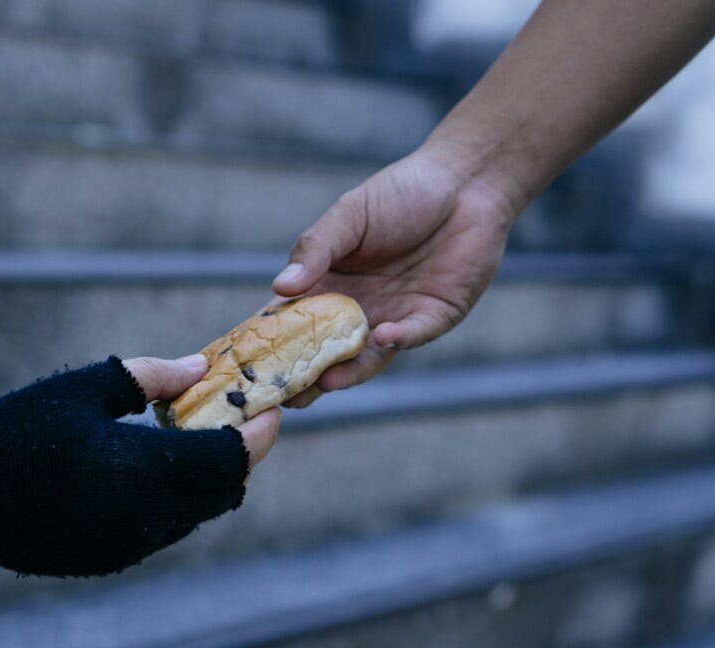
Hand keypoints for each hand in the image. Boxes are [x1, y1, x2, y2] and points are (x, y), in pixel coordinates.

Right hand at [0, 355, 280, 585]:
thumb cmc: (13, 435)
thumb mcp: (83, 389)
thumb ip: (150, 378)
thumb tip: (199, 366)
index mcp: (148, 473)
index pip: (231, 460)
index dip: (258, 434)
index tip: (270, 408)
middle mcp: (150, 519)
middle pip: (224, 492)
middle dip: (239, 456)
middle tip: (236, 419)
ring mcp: (130, 545)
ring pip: (198, 513)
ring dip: (209, 478)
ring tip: (196, 436)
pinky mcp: (109, 557)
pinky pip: (165, 527)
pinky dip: (177, 497)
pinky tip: (155, 466)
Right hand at [272, 150, 516, 406]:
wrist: (464, 183)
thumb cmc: (401, 193)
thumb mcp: (349, 216)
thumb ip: (315, 250)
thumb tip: (280, 286)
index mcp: (330, 285)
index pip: (294, 322)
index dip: (273, 343)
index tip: (250, 364)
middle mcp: (360, 309)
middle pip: (326, 353)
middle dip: (307, 377)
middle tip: (286, 395)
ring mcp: (396, 317)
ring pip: (367, 358)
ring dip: (348, 373)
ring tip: (327, 382)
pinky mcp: (434, 317)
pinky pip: (414, 335)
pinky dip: (399, 338)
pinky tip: (382, 336)